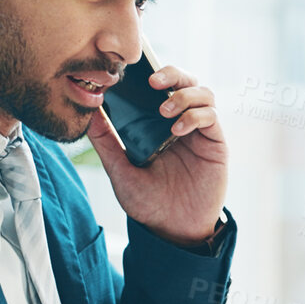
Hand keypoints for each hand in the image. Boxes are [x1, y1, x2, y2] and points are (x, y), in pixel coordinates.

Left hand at [82, 64, 225, 245]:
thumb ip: (106, 142)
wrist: (172, 229)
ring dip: (184, 95)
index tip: (135, 74)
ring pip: (203, 93)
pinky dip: (195, 116)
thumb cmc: (148, 202)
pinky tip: (177, 129)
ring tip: (164, 111)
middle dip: (172, 74)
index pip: (161, 87)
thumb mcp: (120, 170)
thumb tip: (89, 112)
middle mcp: (181, 122)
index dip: (153, 73)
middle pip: (186, 80)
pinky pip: (211, 117)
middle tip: (153, 83)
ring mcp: (200, 132)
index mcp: (159, 124)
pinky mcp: (215, 144)